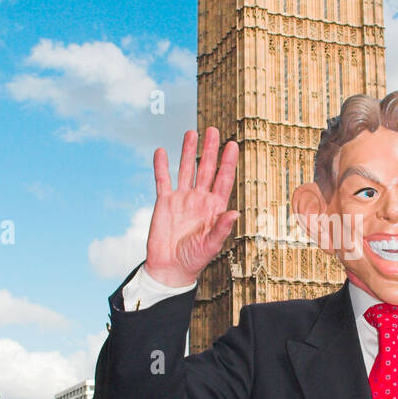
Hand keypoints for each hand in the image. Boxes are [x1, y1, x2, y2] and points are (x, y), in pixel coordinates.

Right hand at [145, 128, 238, 286]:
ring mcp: (182, 199)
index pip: (223, 179)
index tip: (232, 145)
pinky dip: (161, 166)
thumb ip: (222, 228)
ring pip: (185, 169)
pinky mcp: (164, 202)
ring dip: (188, 151)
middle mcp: (199, 199)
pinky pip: (163, 180)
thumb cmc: (194, 259)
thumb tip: (235, 212)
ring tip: (191, 133)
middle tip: (214, 130)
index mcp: (214, 207)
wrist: (170, 268)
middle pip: (206, 168)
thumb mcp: (211, 245)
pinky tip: (161, 152)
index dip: (228, 162)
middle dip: (210, 150)